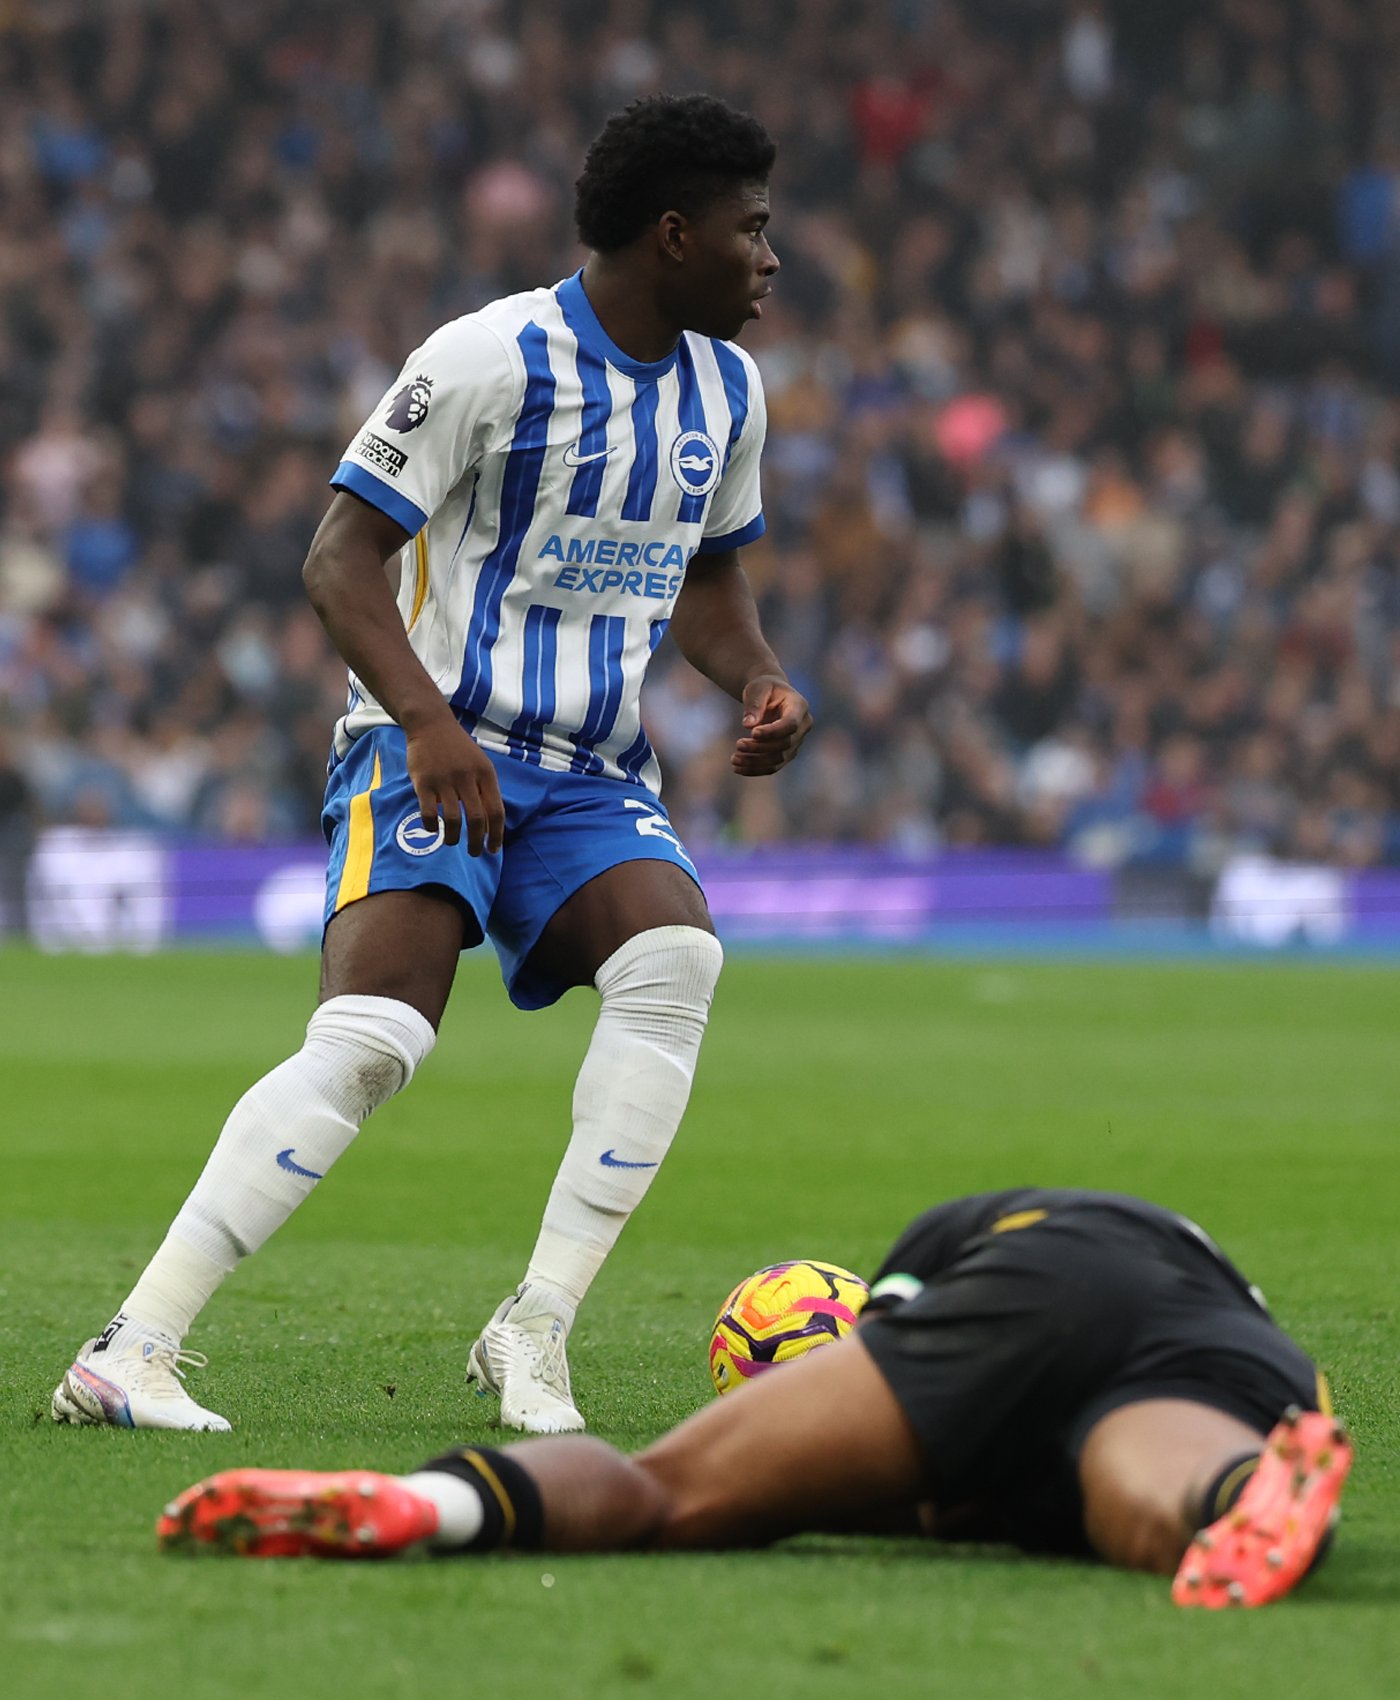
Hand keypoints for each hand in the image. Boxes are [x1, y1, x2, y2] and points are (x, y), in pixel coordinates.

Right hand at [404, 711, 503, 854]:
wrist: (431, 724)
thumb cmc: (458, 748)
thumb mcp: (480, 763)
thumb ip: (485, 788)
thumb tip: (491, 821)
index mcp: (485, 774)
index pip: (496, 811)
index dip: (496, 834)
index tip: (493, 849)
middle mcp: (467, 778)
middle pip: (477, 819)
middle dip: (477, 842)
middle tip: (475, 853)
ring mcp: (445, 780)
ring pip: (454, 819)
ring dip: (454, 838)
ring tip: (452, 842)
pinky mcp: (423, 782)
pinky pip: (429, 812)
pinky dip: (432, 826)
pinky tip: (433, 829)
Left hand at [733, 675, 811, 775]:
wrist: (769, 695)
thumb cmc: (764, 688)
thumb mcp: (757, 688)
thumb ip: (754, 704)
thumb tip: (748, 725)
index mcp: (799, 706)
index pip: (791, 724)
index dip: (773, 731)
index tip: (752, 733)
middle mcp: (803, 726)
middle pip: (785, 744)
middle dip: (760, 748)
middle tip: (738, 745)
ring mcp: (797, 741)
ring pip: (779, 759)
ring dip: (755, 762)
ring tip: (734, 759)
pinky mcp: (787, 753)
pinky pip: (773, 766)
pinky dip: (755, 769)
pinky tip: (738, 768)